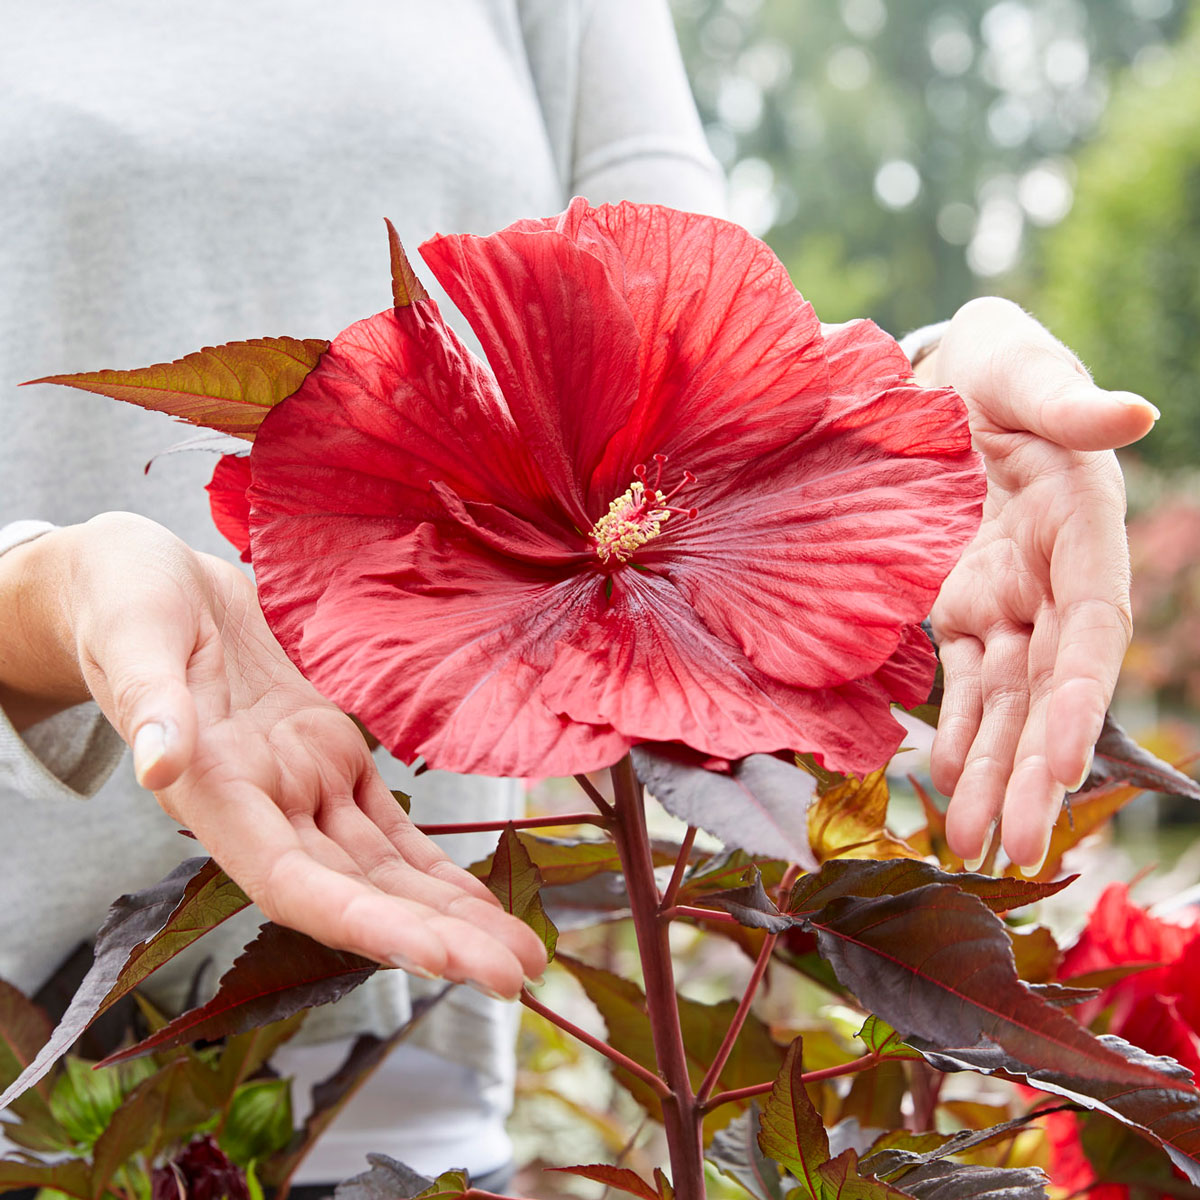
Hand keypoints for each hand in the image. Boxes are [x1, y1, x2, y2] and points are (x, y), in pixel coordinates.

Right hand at [0, 513, 546, 996]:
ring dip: (448, 912)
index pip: (293, 883)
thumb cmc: (127, 605)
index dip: (364, 925)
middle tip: (516, 975)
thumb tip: (158, 766)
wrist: (149, 582)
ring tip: (519, 952)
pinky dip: (431, 863)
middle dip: (435, 937)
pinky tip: (474, 899)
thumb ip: (151, 704)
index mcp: (215, 794)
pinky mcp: (327, 754)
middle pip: (355, 893)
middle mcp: (264, 810)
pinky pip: (386, 823)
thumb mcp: (135, 640)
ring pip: (382, 867)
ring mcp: (301, 786)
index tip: (437, 958)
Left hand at [918, 298, 1157, 872]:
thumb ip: (1067, 400)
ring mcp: (1005, 599)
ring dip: (994, 772)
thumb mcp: (1022, 367)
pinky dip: (956, 729)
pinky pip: (961, 678)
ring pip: (1005, 700)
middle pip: (1047, 689)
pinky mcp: (958, 604)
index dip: (1079, 699)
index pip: (1090, 629)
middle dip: (1034, 770)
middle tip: (1015, 850)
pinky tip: (946, 783)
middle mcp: (1051, 578)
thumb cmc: (994, 364)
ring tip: (974, 845)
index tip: (1063, 767)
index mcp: (1084, 527)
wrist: (937, 377)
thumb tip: (1137, 411)